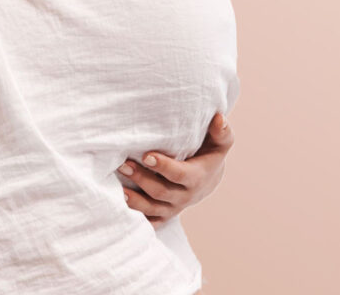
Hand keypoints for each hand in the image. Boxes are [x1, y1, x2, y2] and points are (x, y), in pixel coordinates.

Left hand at [118, 113, 234, 225]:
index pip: (179, 174)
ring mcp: (173, 207)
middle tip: (123, 164)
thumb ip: (221, 131)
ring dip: (134, 200)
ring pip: (152, 209)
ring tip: (118, 187)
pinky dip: (136, 218)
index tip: (146, 155)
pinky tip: (120, 209)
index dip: (163, 166)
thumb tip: (219, 118)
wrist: (209, 179)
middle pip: (161, 192)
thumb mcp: (220, 143)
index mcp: (197, 178)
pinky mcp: (164, 214)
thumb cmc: (210, 153)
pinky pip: (150, 221)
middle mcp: (185, 196)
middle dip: (141, 179)